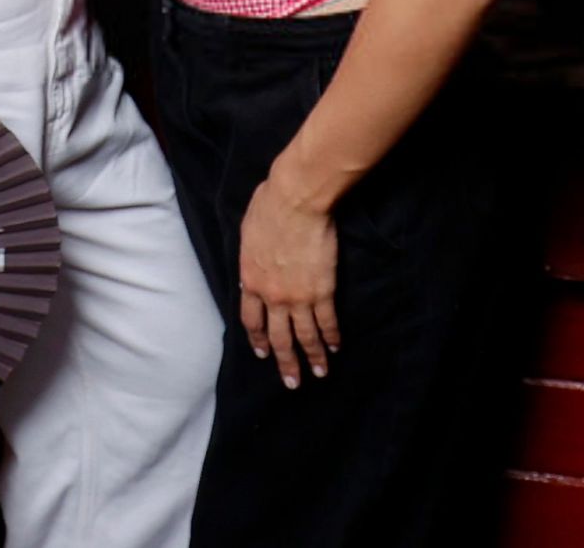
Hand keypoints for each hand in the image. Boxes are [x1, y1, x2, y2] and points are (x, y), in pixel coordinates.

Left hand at [239, 177, 339, 387]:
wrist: (295, 202)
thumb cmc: (268, 207)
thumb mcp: (248, 233)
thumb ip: (250, 257)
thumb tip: (251, 267)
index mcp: (251, 280)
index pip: (251, 319)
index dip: (258, 338)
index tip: (263, 352)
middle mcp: (273, 296)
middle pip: (278, 337)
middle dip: (285, 362)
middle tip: (291, 381)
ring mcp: (298, 297)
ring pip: (305, 336)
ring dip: (312, 357)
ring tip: (319, 373)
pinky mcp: (322, 291)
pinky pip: (327, 321)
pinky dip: (331, 336)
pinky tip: (336, 346)